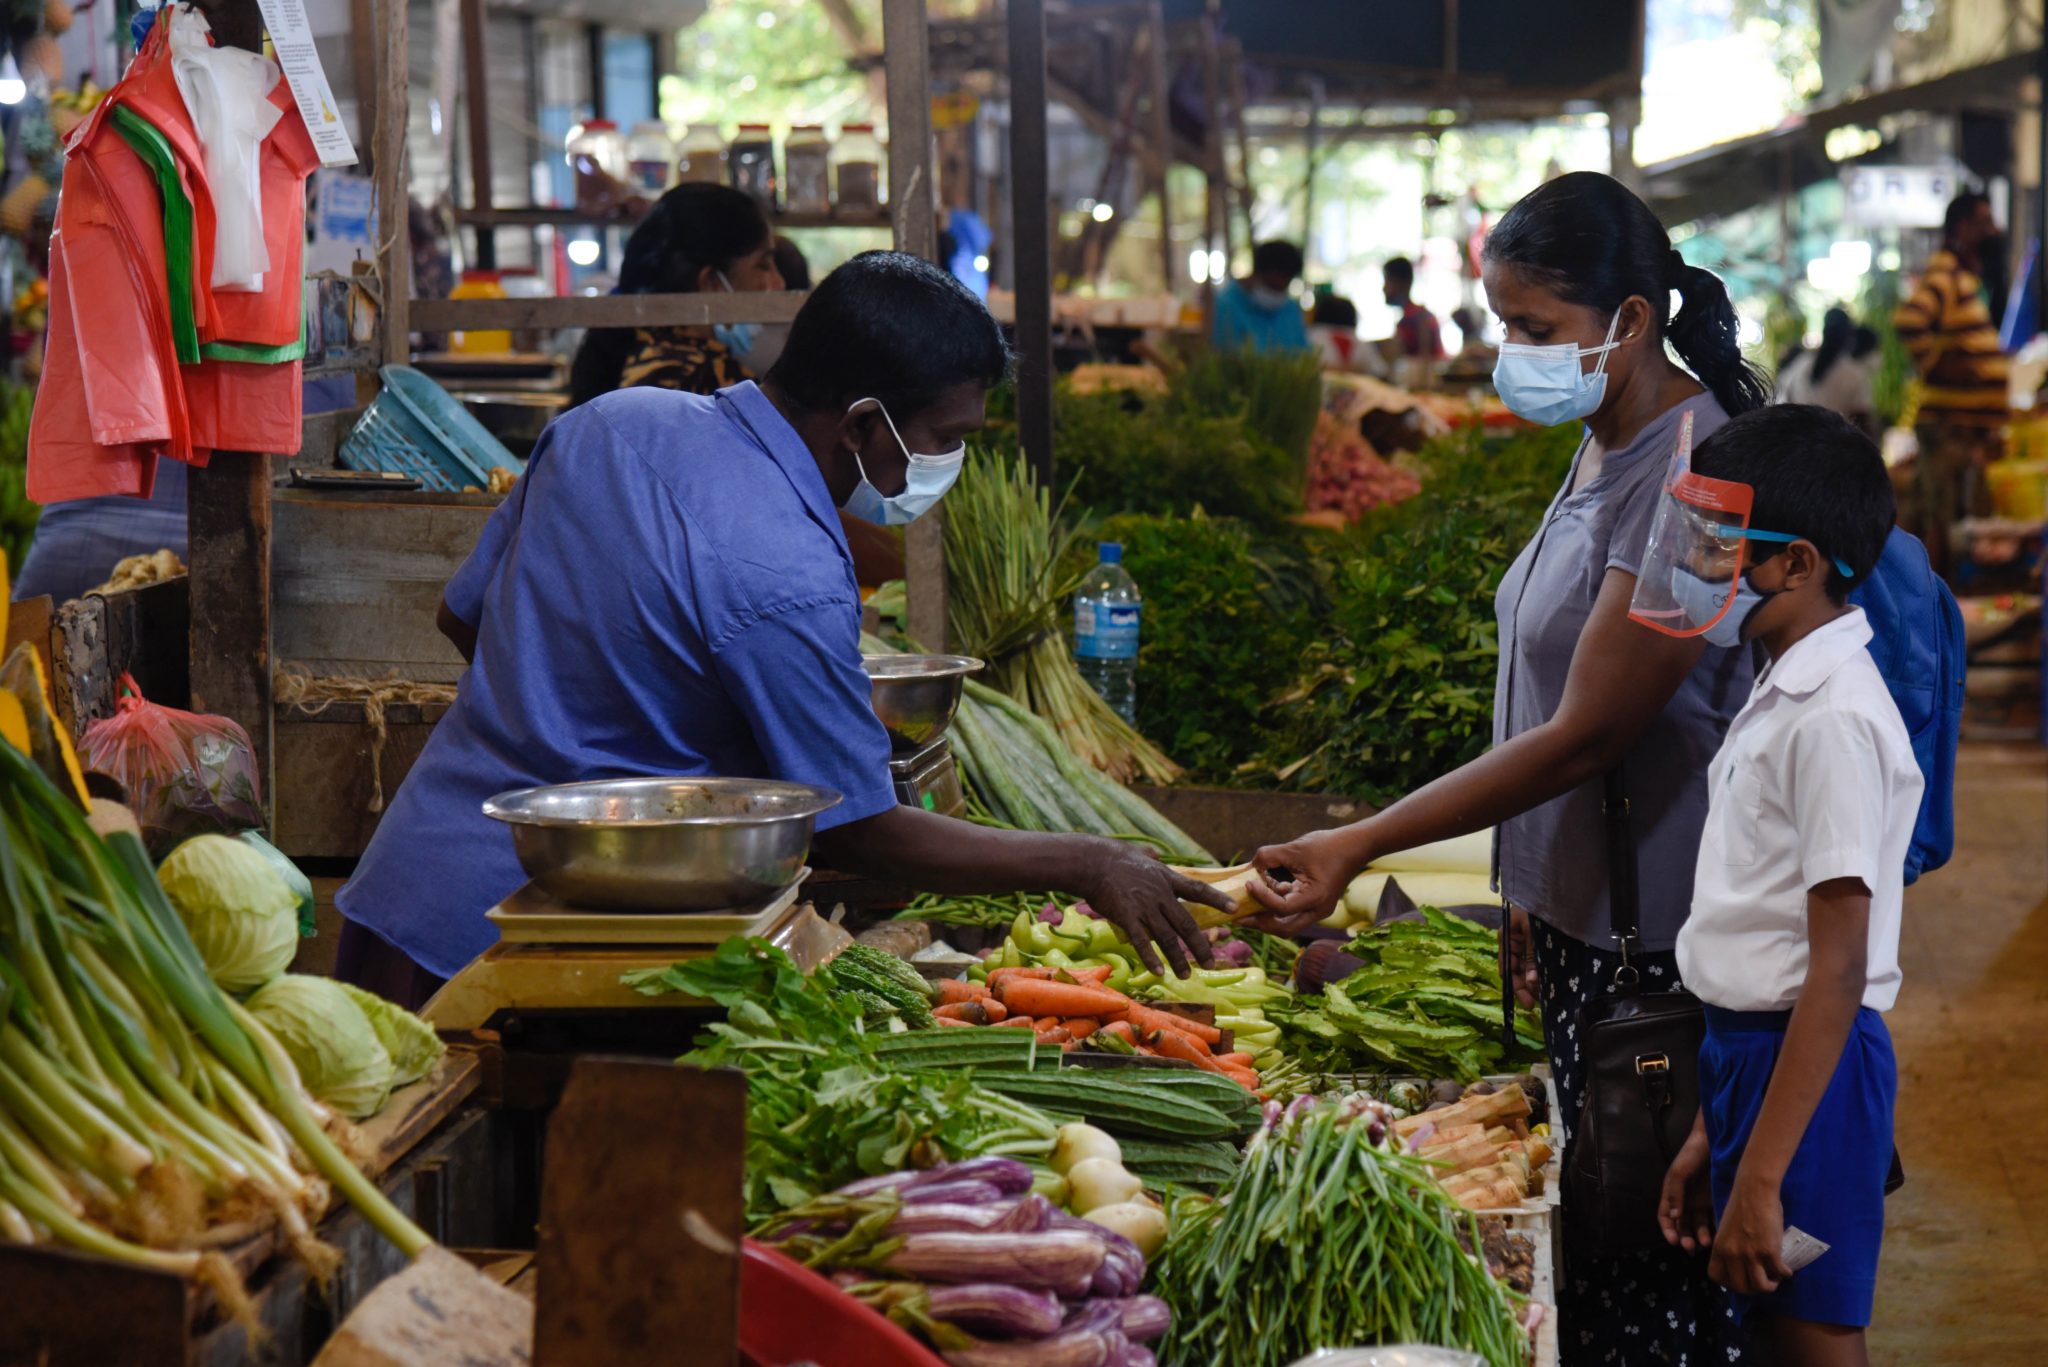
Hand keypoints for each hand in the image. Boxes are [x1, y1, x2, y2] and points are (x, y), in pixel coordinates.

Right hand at [1081, 842, 1222, 977]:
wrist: (1092, 861)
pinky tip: (1158, 971)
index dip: (1217, 899)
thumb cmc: (1113, 857)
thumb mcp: (1140, 854)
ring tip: (1187, 974)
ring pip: (1167, 937)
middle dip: (1200, 945)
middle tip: (1210, 963)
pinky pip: (1142, 941)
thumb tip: (1155, 854)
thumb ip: (1151, 858)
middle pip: (1186, 923)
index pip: (1198, 890)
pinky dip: (1151, 957)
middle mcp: (1160, 895)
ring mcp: (1145, 907)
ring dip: (1178, 958)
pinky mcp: (1127, 916)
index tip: (1235, 909)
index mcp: (1166, 878)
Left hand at [1245, 827, 1361, 935]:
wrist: (1355, 846)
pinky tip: (1265, 895)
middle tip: (1237, 916)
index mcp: (1315, 898)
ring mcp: (1318, 911)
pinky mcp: (1315, 906)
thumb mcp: (1295, 848)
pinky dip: (1276, 910)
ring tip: (1246, 909)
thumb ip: (1269, 856)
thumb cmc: (1328, 846)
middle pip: (1283, 929)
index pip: (1281, 908)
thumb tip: (1248, 867)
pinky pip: (1292, 915)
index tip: (1248, 883)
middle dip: (1258, 923)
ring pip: (1287, 926)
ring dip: (1266, 918)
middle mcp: (1318, 911)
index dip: (1262, 898)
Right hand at [1501, 905, 1538, 1008]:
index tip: (1527, 1001)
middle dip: (1526, 987)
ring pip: (1528, 968)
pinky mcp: (1540, 944)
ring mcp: (1527, 943)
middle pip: (1517, 970)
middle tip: (1536, 1004)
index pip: (1507, 966)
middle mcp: (1515, 942)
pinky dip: (1542, 973)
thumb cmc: (1539, 909)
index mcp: (1507, 936)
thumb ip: (1532, 958)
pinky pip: (1538, 962)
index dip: (1516, 984)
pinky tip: (1548, 985)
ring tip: (1544, 997)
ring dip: (1534, 983)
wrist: (1558, 893)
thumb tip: (1531, 982)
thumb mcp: (1534, 933)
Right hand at [1658, 1111, 1714, 1253]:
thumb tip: (1674, 1217)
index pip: (1665, 1217)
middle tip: (1691, 1247)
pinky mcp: (1716, 1200)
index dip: (1667, 1230)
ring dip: (1701, 1236)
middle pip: (1682, 1225)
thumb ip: (1676, 1194)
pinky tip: (1720, 1234)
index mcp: (1671, 1194)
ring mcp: (1701, 1201)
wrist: (1715, 1142)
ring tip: (1707, 1243)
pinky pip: (1715, 1218)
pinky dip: (1717, 1228)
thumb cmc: (1692, 1155)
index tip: (1674, 1241)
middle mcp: (1685, 1201)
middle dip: (1684, 1237)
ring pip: (1699, 1225)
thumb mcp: (1679, 1173)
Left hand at [1707, 1172, 1789, 1295]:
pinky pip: (1779, 1272)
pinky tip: (1787, 1269)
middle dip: (1754, 1289)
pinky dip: (1785, 1273)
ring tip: (1776, 1278)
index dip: (1730, 1283)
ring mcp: (1750, 1254)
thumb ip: (1730, 1247)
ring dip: (1771, 1285)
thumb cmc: (1742, 1206)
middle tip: (1763, 1281)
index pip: (1717, 1277)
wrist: (1754, 1190)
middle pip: (1741, 1287)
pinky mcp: (1769, 1250)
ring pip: (1760, 1286)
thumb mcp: (1727, 1230)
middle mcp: (1732, 1254)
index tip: (1742, 1279)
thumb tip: (1740, 1265)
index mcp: (1718, 1247)